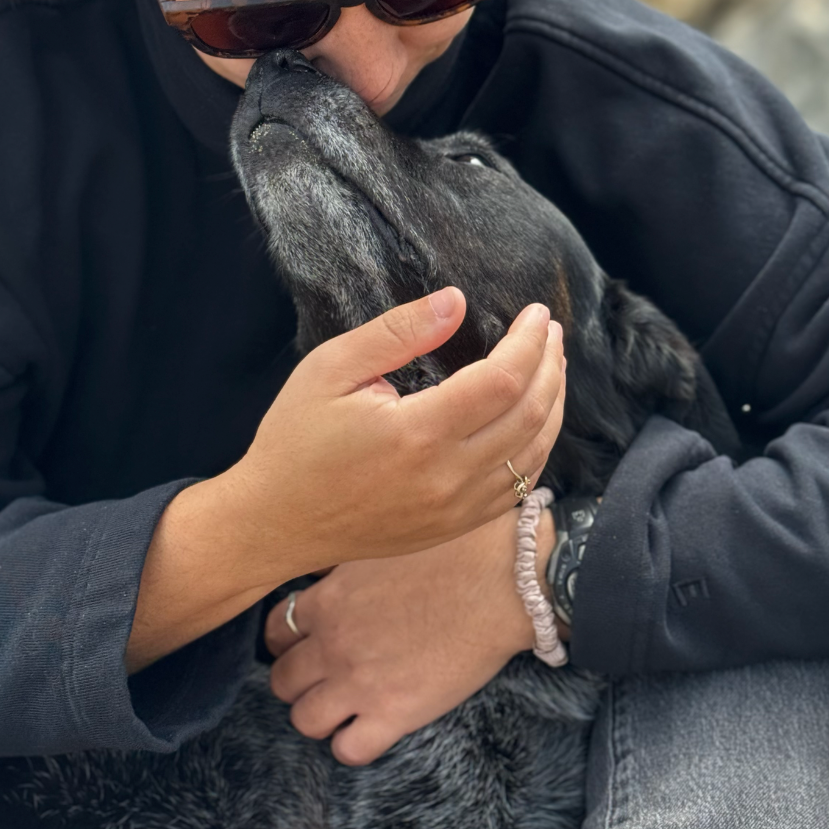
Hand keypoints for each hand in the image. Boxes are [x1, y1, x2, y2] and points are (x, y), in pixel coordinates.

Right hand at [231, 286, 563, 578]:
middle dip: (551, 366)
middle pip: (530, 415)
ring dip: (552, 406)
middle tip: (551, 332)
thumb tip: (456, 301)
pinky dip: (537, 448)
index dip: (530, 342)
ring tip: (552, 367)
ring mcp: (456, 510)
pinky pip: (518, 488)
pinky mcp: (455, 527)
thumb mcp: (332, 368)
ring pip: (533, 454)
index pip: (504, 379)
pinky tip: (534, 419)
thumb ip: (398, 331)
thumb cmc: (296, 439)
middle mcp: (447, 477)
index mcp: (418, 433)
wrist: (276, 522)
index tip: (537, 313)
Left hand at [264, 505, 557, 763]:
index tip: (305, 641)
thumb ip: (346, 561)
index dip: (285, 640)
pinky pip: (349, 750)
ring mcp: (360, 683)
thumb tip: (325, 568)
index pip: (274, 631)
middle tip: (325, 675)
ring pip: (304, 720)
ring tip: (345, 705)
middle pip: (282, 680)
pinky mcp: (396, 714)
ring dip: (320, 714)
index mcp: (328, 599)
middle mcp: (333, 644)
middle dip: (298, 680)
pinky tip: (372, 728)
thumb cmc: (455, 548)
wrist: (503, 580)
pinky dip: (353, 744)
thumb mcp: (383, 539)